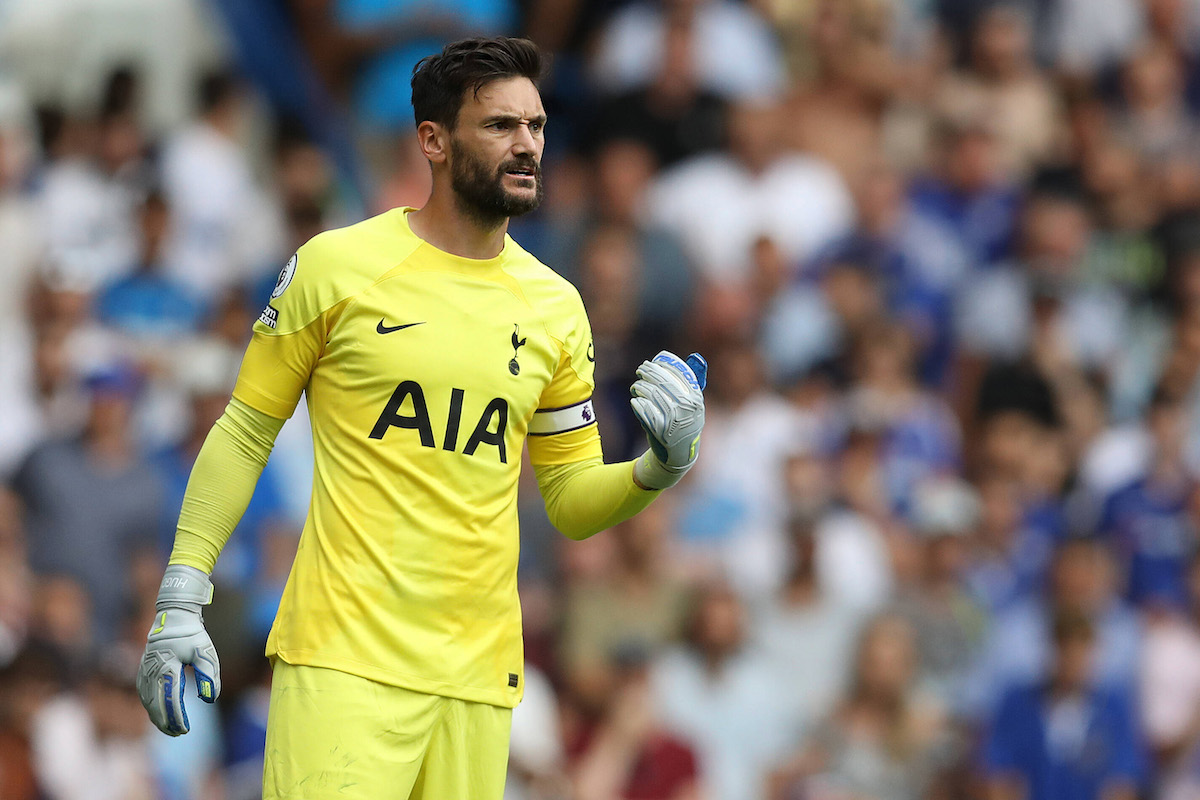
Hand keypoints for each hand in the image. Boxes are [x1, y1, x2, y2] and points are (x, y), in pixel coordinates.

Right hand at [136, 565, 220, 735]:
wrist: (173, 618)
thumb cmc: (192, 635)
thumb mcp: (205, 652)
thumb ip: (209, 675)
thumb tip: (210, 698)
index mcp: (166, 667)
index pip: (170, 700)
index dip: (177, 717)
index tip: (186, 730)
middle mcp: (151, 672)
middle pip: (156, 705)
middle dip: (166, 722)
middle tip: (179, 734)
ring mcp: (144, 672)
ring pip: (148, 702)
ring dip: (157, 717)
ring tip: (170, 730)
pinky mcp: (143, 672)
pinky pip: (144, 695)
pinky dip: (151, 708)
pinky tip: (159, 716)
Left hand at [630, 350, 706, 489]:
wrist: (679, 454)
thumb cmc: (684, 424)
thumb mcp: (694, 404)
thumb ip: (693, 382)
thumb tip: (694, 357)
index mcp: (696, 398)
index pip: (680, 373)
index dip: (664, 365)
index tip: (653, 362)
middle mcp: (687, 407)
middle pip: (664, 381)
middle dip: (649, 372)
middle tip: (640, 370)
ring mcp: (675, 418)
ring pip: (653, 394)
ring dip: (641, 387)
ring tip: (636, 386)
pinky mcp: (661, 429)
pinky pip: (645, 410)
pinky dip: (638, 404)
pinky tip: (635, 401)